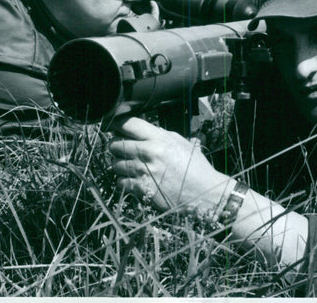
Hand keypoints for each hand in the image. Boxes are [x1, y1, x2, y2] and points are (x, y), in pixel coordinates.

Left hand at [107, 116, 230, 213]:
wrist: (204, 193)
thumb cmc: (195, 167)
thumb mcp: (180, 142)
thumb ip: (159, 134)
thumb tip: (140, 129)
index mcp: (158, 138)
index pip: (127, 124)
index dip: (116, 123)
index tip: (113, 125)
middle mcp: (148, 152)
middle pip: (115, 144)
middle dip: (117, 146)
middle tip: (124, 149)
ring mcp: (143, 172)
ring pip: (115, 164)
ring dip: (120, 165)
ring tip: (132, 166)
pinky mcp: (141, 189)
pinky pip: (120, 182)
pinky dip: (124, 181)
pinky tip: (135, 180)